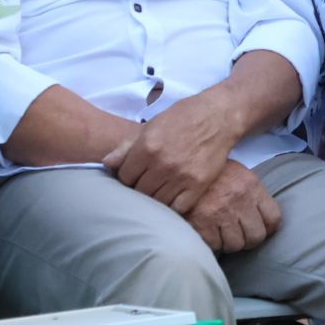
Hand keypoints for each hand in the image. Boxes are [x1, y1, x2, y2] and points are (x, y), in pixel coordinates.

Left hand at [102, 91, 238, 214]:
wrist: (218, 116)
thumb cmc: (182, 118)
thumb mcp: (152, 126)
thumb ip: (127, 147)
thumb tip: (106, 163)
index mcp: (147, 148)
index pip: (124, 177)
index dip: (127, 177)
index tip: (134, 175)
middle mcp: (162, 164)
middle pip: (139, 192)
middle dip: (139, 189)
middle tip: (146, 184)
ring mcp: (181, 177)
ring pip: (156, 202)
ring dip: (155, 198)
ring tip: (158, 190)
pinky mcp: (198, 186)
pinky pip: (177, 208)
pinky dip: (172, 206)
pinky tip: (172, 197)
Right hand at [183, 160, 283, 253]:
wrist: (179, 169)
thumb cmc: (210, 174)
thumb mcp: (236, 174)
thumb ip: (250, 193)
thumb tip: (261, 217)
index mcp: (251, 186)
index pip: (273, 218)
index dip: (267, 228)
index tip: (258, 228)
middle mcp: (239, 200)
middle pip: (256, 237)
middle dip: (247, 239)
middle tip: (237, 234)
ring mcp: (221, 213)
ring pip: (235, 245)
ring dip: (227, 242)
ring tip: (219, 231)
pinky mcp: (202, 223)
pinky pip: (214, 245)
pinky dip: (210, 242)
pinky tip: (205, 230)